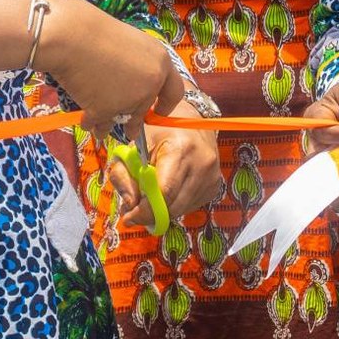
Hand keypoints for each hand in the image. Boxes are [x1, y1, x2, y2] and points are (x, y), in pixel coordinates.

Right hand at [37, 0, 176, 132]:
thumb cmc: (94, 33)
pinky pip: (100, 123)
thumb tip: (134, 89)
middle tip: (130, 131)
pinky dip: (91, 122)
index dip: (167, 104)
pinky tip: (85, 119)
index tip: (160, 112)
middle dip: (135, 122)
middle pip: (144, 110)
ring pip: (121, 119)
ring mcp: (130, 98)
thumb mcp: (128, 44)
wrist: (70, 36)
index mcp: (160, 62)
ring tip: (101, 129)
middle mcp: (150, 83)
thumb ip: (137, 66)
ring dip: (110, 124)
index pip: (175, 91)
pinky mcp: (107, 110)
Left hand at [108, 124, 222, 231]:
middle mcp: (202, 164)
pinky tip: (167, 191)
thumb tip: (129, 205)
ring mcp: (212, 177)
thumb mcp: (133, 146)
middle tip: (133, 211)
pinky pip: (189, 207)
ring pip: (180, 210)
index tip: (128, 217)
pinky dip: (174, 205)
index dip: (145, 210)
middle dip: (149, 214)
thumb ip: (124, 175)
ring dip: (161, 211)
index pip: (164, 192)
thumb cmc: (158, 131)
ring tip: (149, 196)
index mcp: (181, 149)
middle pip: (173, 206)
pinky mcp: (215, 186)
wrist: (190, 121)